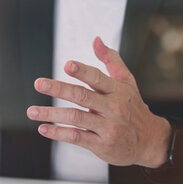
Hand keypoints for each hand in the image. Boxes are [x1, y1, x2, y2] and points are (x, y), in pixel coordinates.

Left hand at [26, 37, 171, 167]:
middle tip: (38, 83)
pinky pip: (77, 137)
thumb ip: (111, 60)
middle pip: (82, 96)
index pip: (97, 78)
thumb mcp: (127, 82)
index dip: (82, 71)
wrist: (151, 141)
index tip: (66, 65)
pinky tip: (43, 129)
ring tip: (31, 111)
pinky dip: (59, 133)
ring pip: (76, 117)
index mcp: (117, 90)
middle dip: (59, 89)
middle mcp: (113, 108)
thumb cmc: (133, 106)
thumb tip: (95, 39)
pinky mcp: (102, 144)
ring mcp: (107, 127)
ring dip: (51, 114)